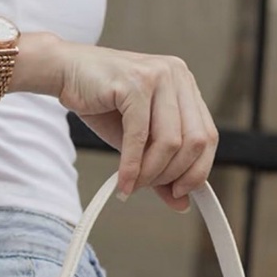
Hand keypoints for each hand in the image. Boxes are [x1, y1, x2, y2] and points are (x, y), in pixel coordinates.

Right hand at [53, 42, 218, 211]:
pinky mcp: (134, 83)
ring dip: (151, 173)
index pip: (209, 136)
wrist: (67, 73)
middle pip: (195, 141)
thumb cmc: (103, 104)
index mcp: (185, 87)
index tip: (180, 193)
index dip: (197, 171)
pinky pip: (140, 136)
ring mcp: (158, 76)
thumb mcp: (139, 142)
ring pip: (170, 142)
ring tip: (133, 184)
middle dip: (172, 175)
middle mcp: (177, 76)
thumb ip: (161, 169)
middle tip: (150, 189)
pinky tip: (123, 181)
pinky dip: (132, 166)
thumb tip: (181, 203)